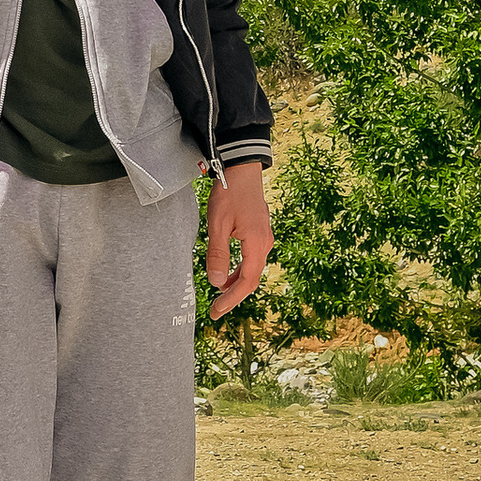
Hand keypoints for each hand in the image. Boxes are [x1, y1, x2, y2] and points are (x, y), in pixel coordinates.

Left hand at [205, 158, 271, 318]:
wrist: (242, 169)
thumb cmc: (229, 193)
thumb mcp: (218, 224)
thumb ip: (217, 253)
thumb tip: (217, 282)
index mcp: (257, 244)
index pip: (247, 282)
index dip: (231, 299)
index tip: (216, 311)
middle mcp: (265, 243)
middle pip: (252, 279)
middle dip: (233, 296)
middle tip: (215, 310)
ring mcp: (264, 238)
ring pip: (252, 269)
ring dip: (236, 283)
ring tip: (219, 295)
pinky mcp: (259, 232)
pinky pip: (252, 259)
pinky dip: (240, 270)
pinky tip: (228, 274)